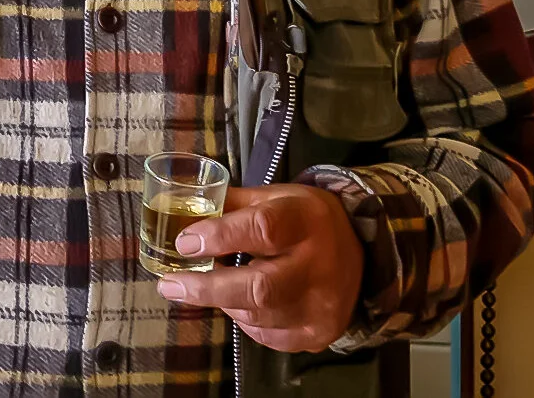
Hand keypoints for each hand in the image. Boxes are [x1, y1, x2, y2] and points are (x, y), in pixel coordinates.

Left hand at [154, 184, 362, 351]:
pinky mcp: (320, 333)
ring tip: (206, 287)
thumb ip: (230, 205)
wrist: (362, 253)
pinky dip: (244, 320)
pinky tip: (237, 303)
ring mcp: (323, 306)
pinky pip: (268, 335)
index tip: (184, 243)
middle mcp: (320, 267)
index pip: (262, 230)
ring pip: (259, 315)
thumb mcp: (274, 197)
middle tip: (171, 285)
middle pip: (259, 287)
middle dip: (207, 288)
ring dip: (222, 301)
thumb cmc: (304, 219)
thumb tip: (181, 216)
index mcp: (306, 221)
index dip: (219, 237)